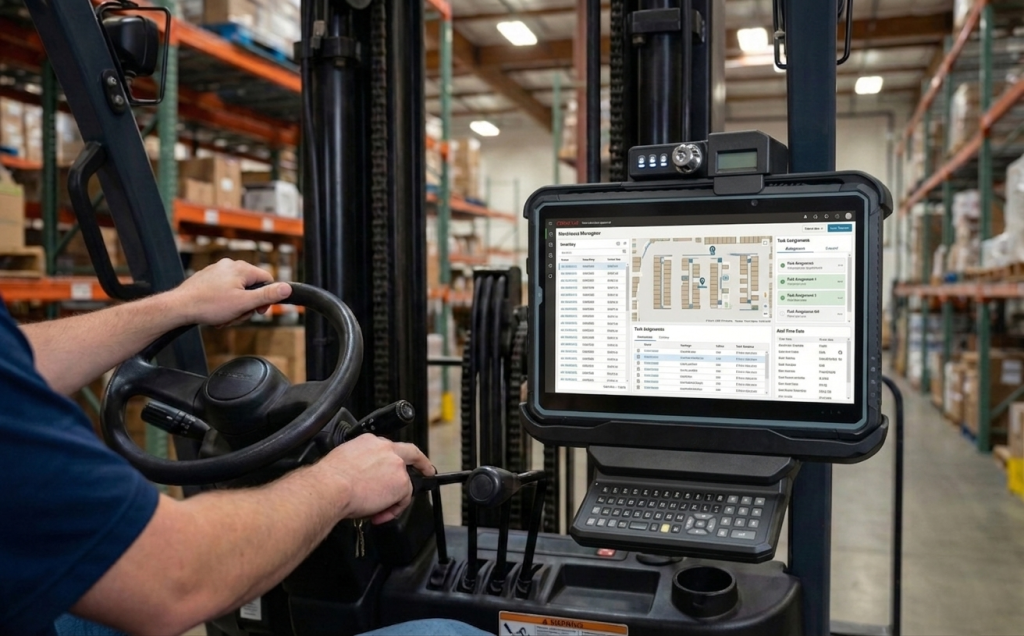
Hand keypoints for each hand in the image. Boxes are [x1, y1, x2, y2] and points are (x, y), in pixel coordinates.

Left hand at [171, 259, 291, 326]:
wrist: (180, 307)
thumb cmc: (209, 305)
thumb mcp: (244, 303)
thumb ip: (267, 295)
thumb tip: (287, 288)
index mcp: (242, 268)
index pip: (267, 280)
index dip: (266, 298)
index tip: (257, 311)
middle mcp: (230, 265)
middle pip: (251, 287)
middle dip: (246, 305)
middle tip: (236, 316)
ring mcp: (217, 271)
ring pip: (237, 291)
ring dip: (234, 307)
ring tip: (223, 316)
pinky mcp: (207, 278)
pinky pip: (223, 291)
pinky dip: (222, 303)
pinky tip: (214, 313)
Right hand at [318, 435, 434, 523]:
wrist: (330, 487)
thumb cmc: (329, 479)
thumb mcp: (344, 461)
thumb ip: (360, 465)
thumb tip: (361, 478)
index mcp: (369, 442)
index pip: (387, 448)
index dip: (394, 457)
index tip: (397, 461)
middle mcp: (385, 449)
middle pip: (411, 453)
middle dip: (422, 462)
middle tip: (428, 470)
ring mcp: (396, 465)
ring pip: (405, 484)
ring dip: (394, 500)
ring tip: (377, 512)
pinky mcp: (401, 483)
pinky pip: (403, 500)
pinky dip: (393, 510)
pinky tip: (379, 515)